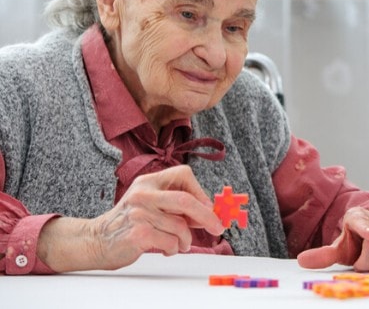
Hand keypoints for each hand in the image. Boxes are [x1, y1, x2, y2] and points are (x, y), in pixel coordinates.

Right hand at [39, 165, 224, 271]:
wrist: (95, 241)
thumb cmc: (128, 223)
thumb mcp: (149, 203)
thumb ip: (174, 204)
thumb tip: (209, 211)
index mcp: (148, 182)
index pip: (183, 174)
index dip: (200, 191)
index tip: (208, 207)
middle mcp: (143, 194)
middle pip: (186, 201)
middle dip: (207, 216)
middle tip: (218, 227)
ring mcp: (139, 213)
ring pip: (180, 227)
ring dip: (186, 240)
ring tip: (179, 244)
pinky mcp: (138, 233)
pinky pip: (171, 242)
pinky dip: (174, 249)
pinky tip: (165, 249)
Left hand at [297, 207, 368, 271]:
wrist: (367, 242)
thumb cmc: (352, 245)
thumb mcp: (337, 250)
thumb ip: (322, 255)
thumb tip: (302, 260)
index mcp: (356, 216)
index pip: (361, 222)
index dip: (365, 229)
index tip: (368, 235)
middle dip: (367, 263)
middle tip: (361, 265)